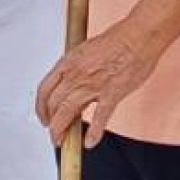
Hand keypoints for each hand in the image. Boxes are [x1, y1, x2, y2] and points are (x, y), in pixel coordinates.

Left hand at [35, 25, 162, 144]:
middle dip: (51, 123)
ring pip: (67, 113)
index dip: (40, 107)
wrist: (139, 36)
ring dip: (61, 130)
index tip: (43, 116)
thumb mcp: (85, 50)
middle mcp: (76, 75)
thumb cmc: (118, 39)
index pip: (44, 90)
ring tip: (62, 141)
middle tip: (53, 132)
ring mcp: (92, 85)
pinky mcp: (112, 94)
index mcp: (68, 63)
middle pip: (53, 105)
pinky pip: (99, 117)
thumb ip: (76, 68)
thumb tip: (73, 83)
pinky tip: (90, 142)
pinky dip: (93, 132)